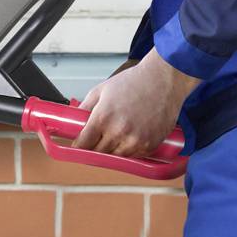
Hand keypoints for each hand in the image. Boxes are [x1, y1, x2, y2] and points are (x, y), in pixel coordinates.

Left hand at [72, 54, 197, 157]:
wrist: (163, 79)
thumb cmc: (134, 82)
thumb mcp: (101, 90)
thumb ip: (84, 108)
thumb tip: (73, 121)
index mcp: (102, 118)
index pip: (83, 144)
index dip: (79, 145)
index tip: (79, 145)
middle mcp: (118, 132)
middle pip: (98, 154)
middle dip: (95, 147)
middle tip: (98, 139)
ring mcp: (135, 141)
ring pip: (116, 157)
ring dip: (113, 150)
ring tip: (117, 135)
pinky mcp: (150, 145)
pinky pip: (134, 156)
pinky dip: (130, 150)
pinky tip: (132, 136)